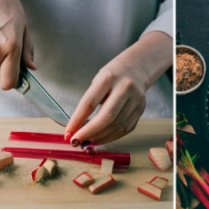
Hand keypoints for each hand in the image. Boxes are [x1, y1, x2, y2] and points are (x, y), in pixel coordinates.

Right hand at [0, 0, 35, 89]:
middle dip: (5, 73)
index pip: (8, 82)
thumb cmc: (10, 10)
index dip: (14, 83)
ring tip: (0, 44)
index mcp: (11, 46)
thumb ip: (27, 52)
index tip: (18, 78)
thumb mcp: (25, 29)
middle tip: (11, 58)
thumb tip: (31, 68)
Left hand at [65, 31, 171, 145]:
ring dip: (100, 137)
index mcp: (109, 77)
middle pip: (107, 117)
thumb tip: (77, 128)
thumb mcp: (98, 81)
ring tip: (87, 141)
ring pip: (117, 126)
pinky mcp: (141, 108)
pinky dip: (112, 137)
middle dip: (89, 132)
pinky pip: (126, 128)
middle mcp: (125, 87)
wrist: (138, 67)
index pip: (90, 102)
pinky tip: (101, 138)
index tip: (67, 134)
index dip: (77, 120)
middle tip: (76, 141)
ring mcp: (136, 98)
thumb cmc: (112, 75)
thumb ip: (90, 102)